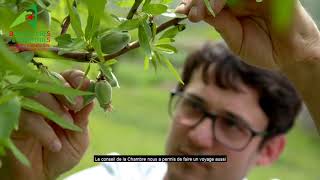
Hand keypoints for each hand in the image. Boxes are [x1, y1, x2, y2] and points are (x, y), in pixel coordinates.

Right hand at [0, 70, 93, 179]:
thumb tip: (92, 96)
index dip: (77, 79)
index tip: (87, 87)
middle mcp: (45, 98)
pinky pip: (27, 116)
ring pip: (38, 93)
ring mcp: (28, 107)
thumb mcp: (79, 136)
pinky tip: (55, 145)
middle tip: (76, 106)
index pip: (67, 77)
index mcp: (63, 99)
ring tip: (66, 125)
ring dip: (55, 109)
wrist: (43, 175)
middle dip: (66, 90)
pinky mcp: (15, 119)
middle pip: (50, 79)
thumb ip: (83, 117)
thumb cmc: (62, 153)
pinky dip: (44, 130)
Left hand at [176, 0, 319, 68]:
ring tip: (210, 11)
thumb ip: (220, 23)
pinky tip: (223, 6)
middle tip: (192, 13)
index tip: (181, 12)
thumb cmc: (263, 49)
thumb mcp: (235, 39)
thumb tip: (194, 12)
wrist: (290, 57)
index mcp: (231, 7)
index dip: (194, 2)